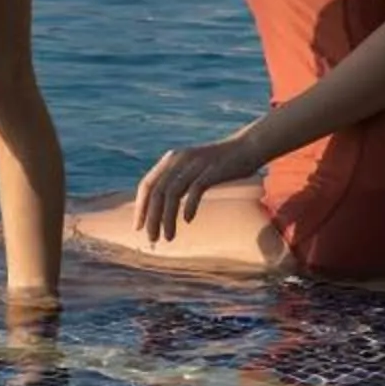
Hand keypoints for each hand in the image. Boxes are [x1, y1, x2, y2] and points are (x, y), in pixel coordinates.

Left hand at [133, 131, 262, 242]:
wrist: (247, 147)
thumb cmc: (219, 164)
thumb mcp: (192, 168)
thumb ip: (177, 181)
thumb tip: (162, 205)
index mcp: (171, 159)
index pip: (147, 184)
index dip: (140, 207)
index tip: (137, 227)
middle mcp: (179, 159)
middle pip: (157, 192)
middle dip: (151, 217)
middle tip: (151, 239)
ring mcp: (195, 164)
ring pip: (172, 193)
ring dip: (167, 218)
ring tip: (167, 238)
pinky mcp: (211, 170)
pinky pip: (195, 189)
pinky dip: (189, 206)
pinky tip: (187, 221)